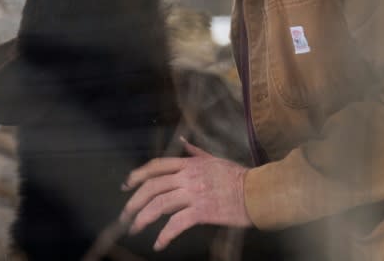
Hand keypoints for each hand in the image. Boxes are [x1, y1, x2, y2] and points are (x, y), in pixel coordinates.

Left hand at [120, 138, 252, 250]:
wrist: (256, 192)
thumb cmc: (237, 176)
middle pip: (153, 186)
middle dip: (134, 201)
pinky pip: (177, 224)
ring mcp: (194, 194)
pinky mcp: (202, 212)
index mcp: (190, 164)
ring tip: (135, 229)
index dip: (138, 175)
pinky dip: (165, 235)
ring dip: (143, 218)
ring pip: (160, 204)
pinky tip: (159, 244)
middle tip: (126, 214)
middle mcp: (188, 177)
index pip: (157, 166)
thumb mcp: (214, 159)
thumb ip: (195, 151)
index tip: (126, 185)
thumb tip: (182, 140)